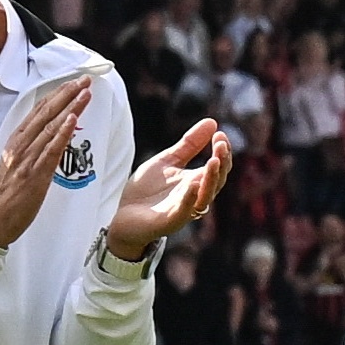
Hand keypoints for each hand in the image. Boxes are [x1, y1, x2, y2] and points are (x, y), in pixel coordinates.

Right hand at [0, 79, 93, 248]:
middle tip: (84, 79)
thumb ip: (31, 148)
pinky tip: (72, 119)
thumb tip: (51, 135)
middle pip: (44, 113)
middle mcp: (19, 146)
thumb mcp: (15, 164)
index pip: (37, 112)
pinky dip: (61, 133)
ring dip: (69, 108)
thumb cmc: (6, 196)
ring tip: (84, 93)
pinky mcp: (34, 175)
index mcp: (15, 142)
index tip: (72, 82)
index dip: (56, 95)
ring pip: (49, 127)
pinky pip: (50, 150)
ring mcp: (26, 160)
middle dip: (66, 94)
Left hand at [103, 119, 232, 263]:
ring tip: (213, 161)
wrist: (121, 215)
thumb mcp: (168, 160)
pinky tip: (192, 184)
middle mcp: (194, 197)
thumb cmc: (147, 190)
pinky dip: (189, 200)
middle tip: (220, 144)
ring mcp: (182, 211)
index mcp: (196, 182)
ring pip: (204, 197)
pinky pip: (183, 212)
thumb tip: (212, 122)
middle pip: (216, 182)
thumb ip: (189, 144)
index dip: (222, 152)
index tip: (219, 134)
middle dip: (221, 163)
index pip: (218, 167)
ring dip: (211, 180)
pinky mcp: (167, 222)